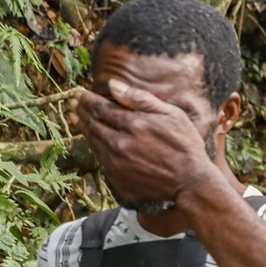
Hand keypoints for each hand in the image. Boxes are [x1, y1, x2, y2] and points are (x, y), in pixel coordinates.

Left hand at [76, 80, 220, 205]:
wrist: (190, 181)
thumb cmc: (186, 146)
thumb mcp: (172, 115)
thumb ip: (141, 99)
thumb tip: (113, 85)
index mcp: (134, 123)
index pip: (102, 107)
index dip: (88, 99)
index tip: (80, 93)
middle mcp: (120, 142)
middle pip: (93, 122)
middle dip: (82, 111)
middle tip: (75, 103)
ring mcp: (117, 160)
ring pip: (93, 139)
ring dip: (83, 127)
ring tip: (77, 118)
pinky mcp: (117, 176)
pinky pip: (98, 156)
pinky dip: (92, 144)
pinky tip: (92, 138)